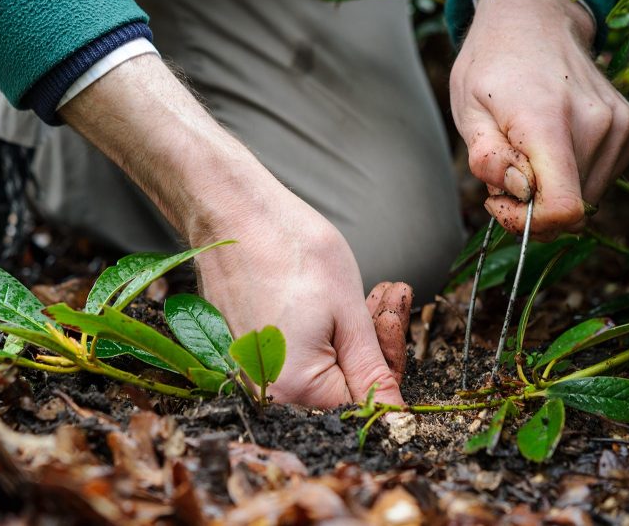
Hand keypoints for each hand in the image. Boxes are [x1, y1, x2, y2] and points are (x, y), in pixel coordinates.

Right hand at [192, 201, 409, 406]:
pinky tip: (331, 294)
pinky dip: (319, 328)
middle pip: (340, 384)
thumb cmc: (290, 249)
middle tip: (388, 294)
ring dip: (348, 331)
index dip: (389, 359)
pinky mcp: (242, 350)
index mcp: (295, 390)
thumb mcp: (348, 311)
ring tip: (368, 287)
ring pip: (320, 364)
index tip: (396, 315)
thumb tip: (395, 416)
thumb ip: (372, 370)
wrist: (232, 211)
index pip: (363, 400)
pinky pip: (293, 352)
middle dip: (372, 341)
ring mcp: (250, 370)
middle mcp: (266, 391)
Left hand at [450, 0, 628, 237]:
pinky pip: (603, 176)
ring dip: (554, 188)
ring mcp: (621, 125)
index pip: (564, 208)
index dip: (529, 223)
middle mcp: (596, 123)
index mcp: (548, 120)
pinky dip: (576, 172)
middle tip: (505, 172)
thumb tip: (520, 192)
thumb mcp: (467, 109)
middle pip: (574, 208)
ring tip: (527, 150)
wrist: (536, 19)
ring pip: (589, 196)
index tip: (501, 202)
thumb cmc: (493, 65)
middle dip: (534, 205)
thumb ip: (486, 157)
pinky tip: (555, 141)